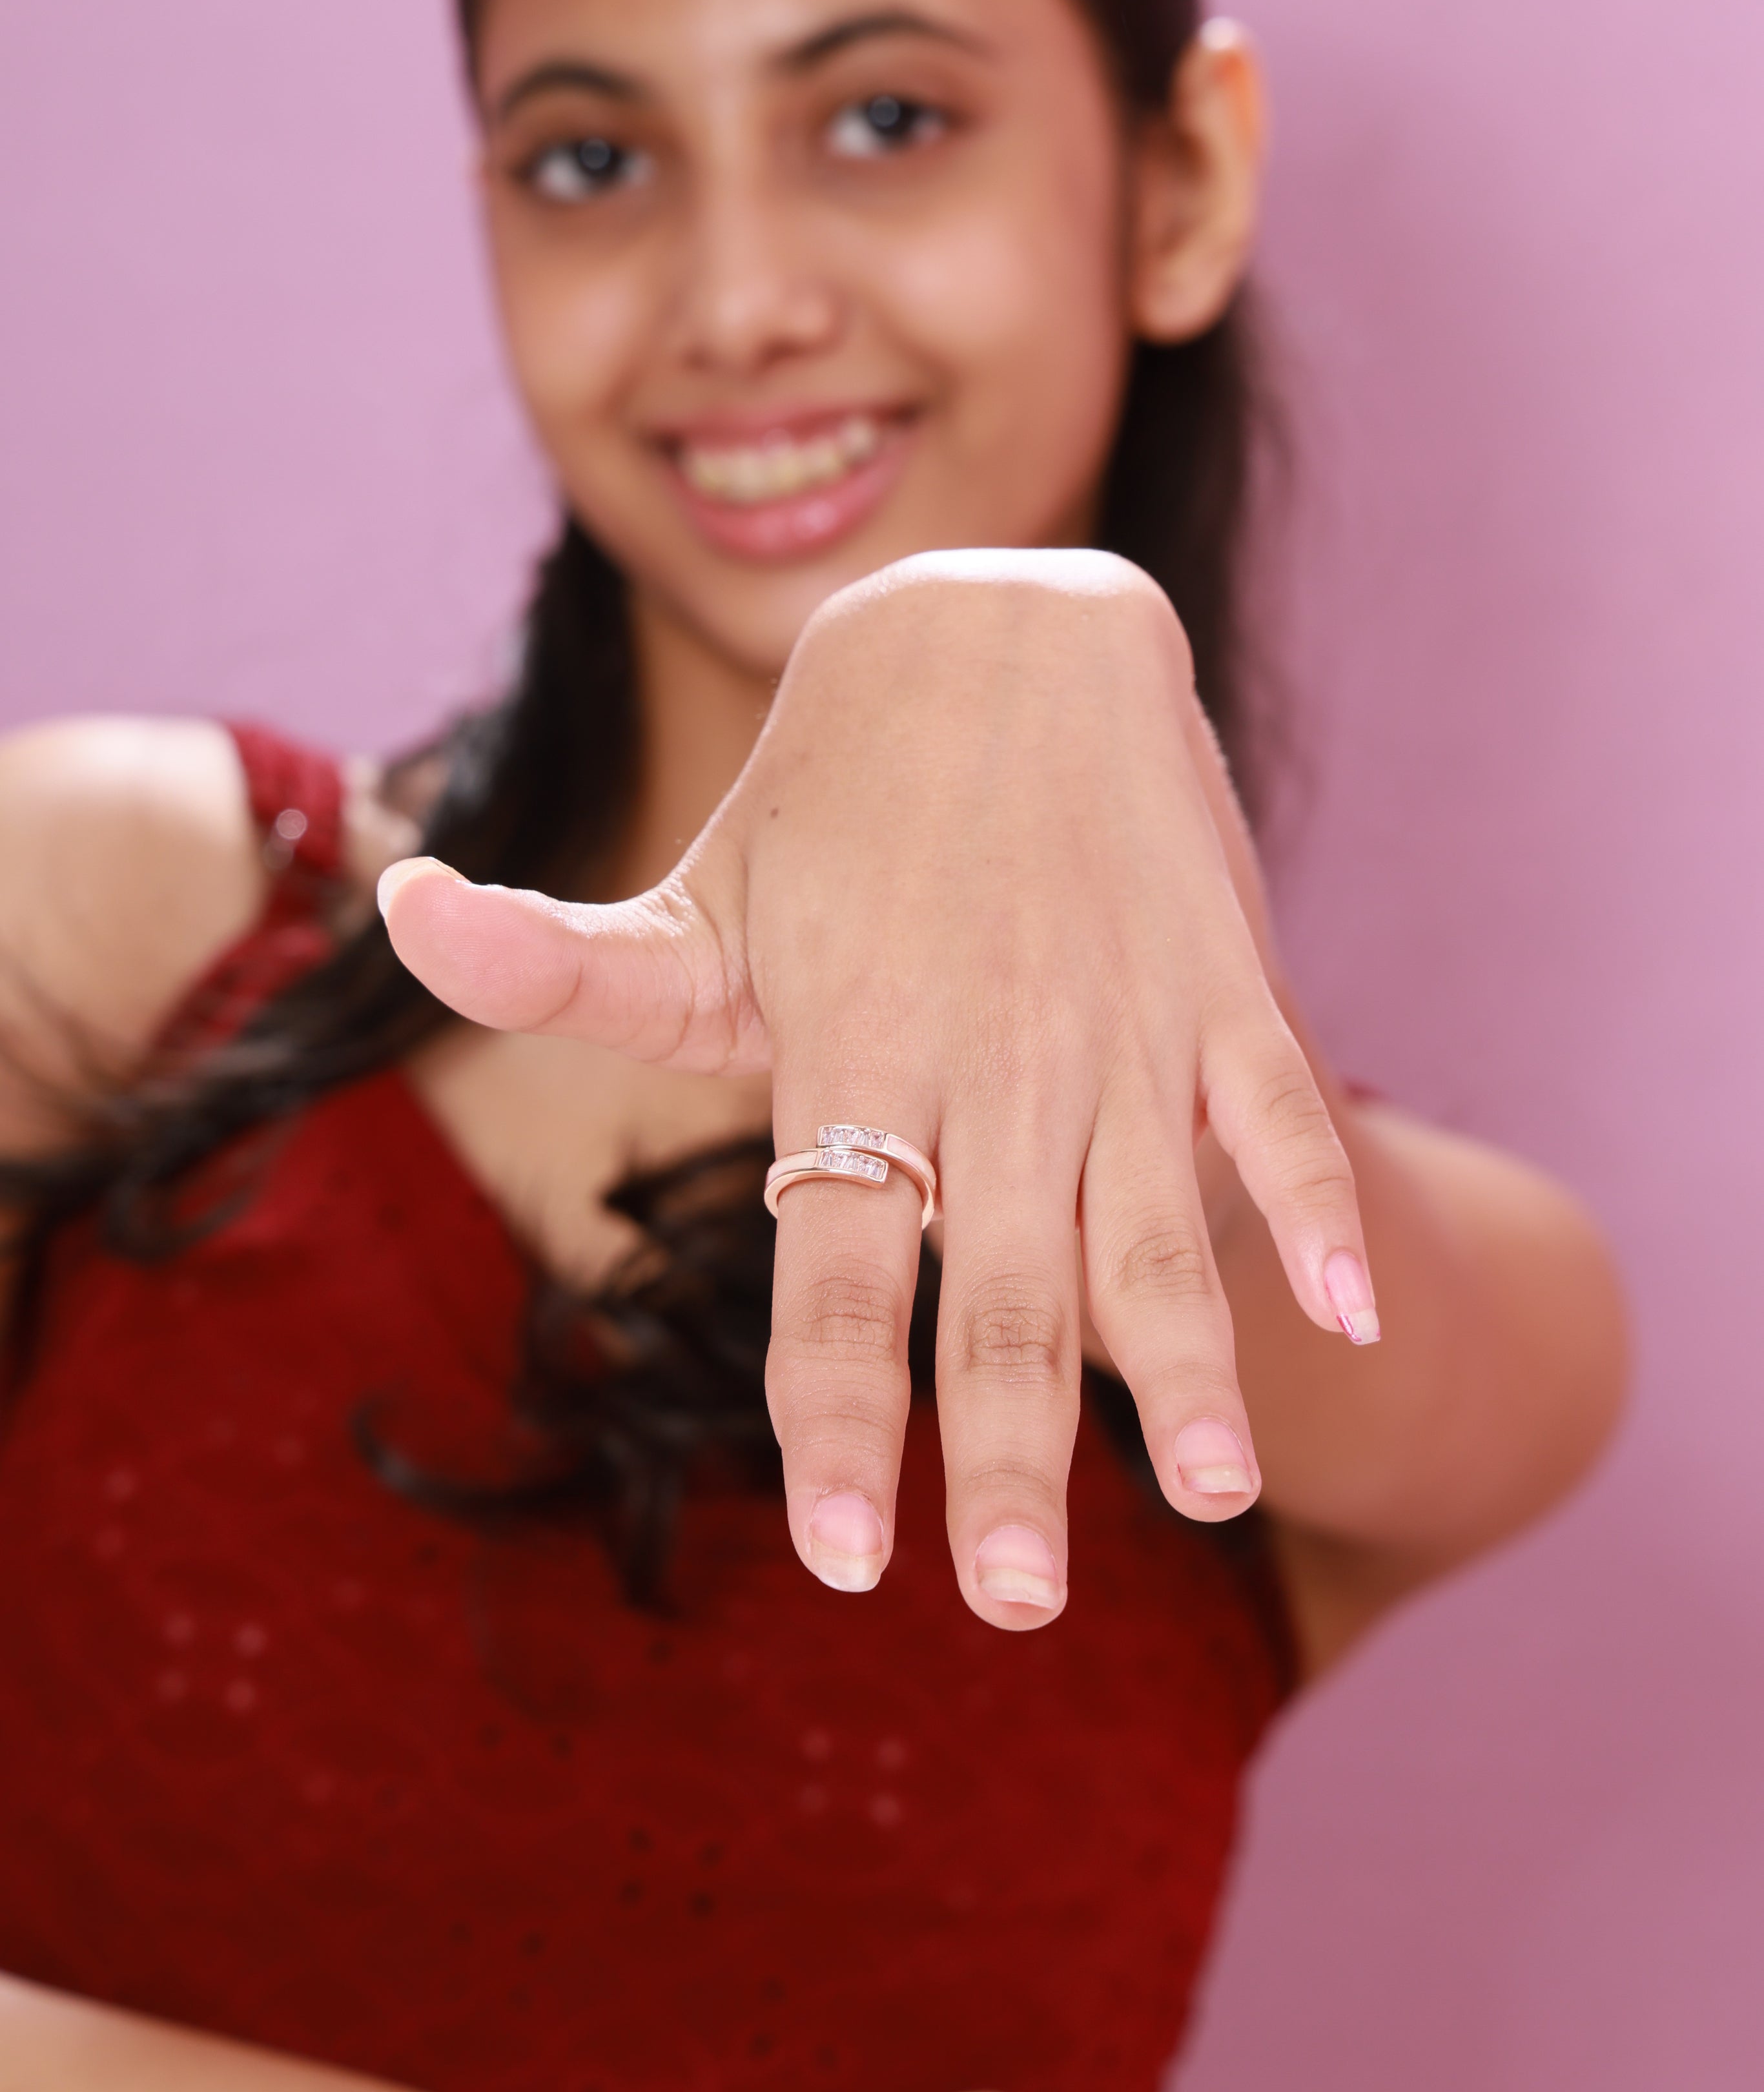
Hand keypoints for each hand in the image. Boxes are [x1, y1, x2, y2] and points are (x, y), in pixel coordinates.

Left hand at [379, 549, 1373, 1629]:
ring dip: (1186, 1365)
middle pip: (997, 1289)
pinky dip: (1317, 1207)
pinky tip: (1344, 1316)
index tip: (842, 1555)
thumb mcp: (699, 895)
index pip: (831, 1273)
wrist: (1001, 633)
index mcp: (853, 1060)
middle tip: (1013, 1603)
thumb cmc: (830, 804)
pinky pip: (1275, 1106)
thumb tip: (395, 910)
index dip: (836, 1415)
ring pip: (1151, 1222)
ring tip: (1211, 1493)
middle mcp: (987, 1062)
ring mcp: (1112, 1023)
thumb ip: (562, 957)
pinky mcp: (1216, 979)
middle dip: (1006, 1454)